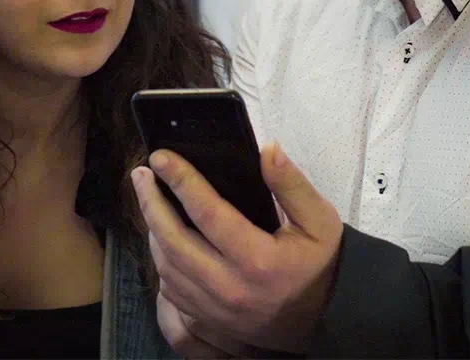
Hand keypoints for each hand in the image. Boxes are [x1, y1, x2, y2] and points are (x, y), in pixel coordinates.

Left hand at [131, 141, 342, 353]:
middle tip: (141, 173)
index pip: (207, 212)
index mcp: (258, 260)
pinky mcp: (211, 320)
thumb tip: (267, 149)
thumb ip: (291, 183)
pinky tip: (161, 236)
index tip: (161, 156)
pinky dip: (161, 260)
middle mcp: (231, 288)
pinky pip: (172, 291)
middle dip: (151, 202)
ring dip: (152, 230)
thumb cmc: (322, 264)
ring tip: (149, 198)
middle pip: (173, 241)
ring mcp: (217, 309)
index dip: (180, 180)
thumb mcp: (319, 219)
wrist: (328, 319)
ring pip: (167, 268)